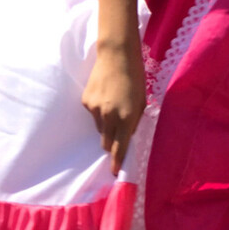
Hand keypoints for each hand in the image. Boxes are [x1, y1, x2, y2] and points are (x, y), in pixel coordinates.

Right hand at [82, 41, 145, 175]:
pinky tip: (106, 95)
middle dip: (112, 143)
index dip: (117, 162)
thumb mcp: (142, 100)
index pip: (120, 147)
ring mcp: (95, 110)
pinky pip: (93, 114)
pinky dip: (99, 110)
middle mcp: (110, 117)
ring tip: (114, 105)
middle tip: (117, 134)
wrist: (117, 55)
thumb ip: (135, 120)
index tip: (114, 173)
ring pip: (100, 128)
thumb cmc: (135, 77)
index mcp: (127, 117)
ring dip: (106, 124)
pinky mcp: (86, 102)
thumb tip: (128, 134)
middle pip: (107, 142)